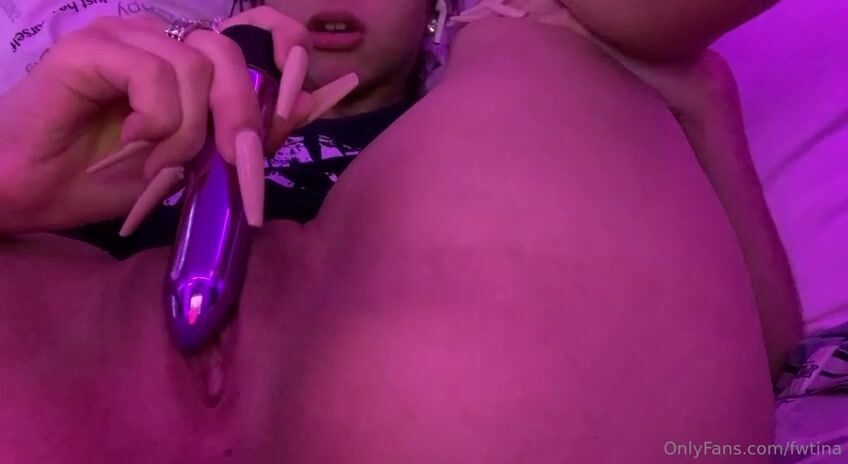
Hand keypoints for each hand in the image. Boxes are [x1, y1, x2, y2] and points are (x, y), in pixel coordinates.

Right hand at [0, 6, 357, 234]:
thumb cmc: (111, 179)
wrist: (34, 194)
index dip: (289, 55)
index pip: (261, 27)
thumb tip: (320, 98)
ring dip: (188, 133)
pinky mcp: (92, 46)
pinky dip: (155, 121)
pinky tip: (130, 142)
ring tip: (158, 164)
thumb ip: (255, 128)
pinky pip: (156, 75)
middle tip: (231, 164)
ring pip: (198, 68)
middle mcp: (163, 38)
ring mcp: (126, 35)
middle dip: (242, 118)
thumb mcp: (202, 160)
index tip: (291, 108)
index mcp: (193, 61)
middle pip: (234, 53)